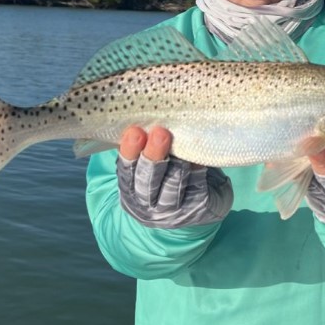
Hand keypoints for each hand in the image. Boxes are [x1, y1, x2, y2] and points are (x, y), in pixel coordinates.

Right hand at [116, 126, 232, 227]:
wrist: (195, 207)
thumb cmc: (166, 175)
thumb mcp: (148, 164)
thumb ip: (143, 145)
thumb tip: (143, 114)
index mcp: (130, 190)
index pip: (125, 171)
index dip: (129, 152)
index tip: (135, 131)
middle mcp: (148, 204)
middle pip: (148, 181)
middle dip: (153, 156)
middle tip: (160, 133)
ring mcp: (173, 210)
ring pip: (173, 184)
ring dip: (177, 162)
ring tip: (182, 141)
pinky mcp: (198, 208)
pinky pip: (197, 185)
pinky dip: (197, 168)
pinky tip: (199, 153)